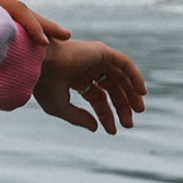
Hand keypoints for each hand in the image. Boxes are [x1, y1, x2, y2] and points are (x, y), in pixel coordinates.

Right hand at [32, 38, 146, 133]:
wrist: (40, 64)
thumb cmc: (44, 84)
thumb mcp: (60, 107)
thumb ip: (79, 118)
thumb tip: (97, 128)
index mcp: (74, 78)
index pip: (96, 97)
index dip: (105, 114)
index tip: (113, 131)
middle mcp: (86, 68)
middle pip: (111, 89)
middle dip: (121, 106)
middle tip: (129, 124)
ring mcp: (95, 59)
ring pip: (120, 77)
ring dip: (131, 93)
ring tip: (139, 110)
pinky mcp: (102, 52)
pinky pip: (125, 64)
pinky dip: (135, 76)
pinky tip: (141, 92)